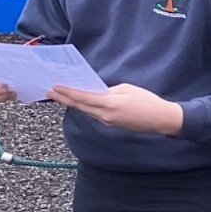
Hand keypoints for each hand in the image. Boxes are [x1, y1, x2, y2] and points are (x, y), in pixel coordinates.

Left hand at [48, 83, 183, 134]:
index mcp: (109, 104)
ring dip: (73, 104)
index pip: (83, 98)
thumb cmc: (147, 101)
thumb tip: (97, 92)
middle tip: (50, 92)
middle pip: (80, 107)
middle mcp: (105, 116)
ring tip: (60, 96)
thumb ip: (109, 91)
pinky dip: (85, 108)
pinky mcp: (112, 124)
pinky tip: (79, 103)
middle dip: (64, 99)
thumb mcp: (127, 89)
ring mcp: (108, 122)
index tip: (55, 87)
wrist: (161, 119)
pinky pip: (94, 115)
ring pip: (86, 111)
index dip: (68, 92)